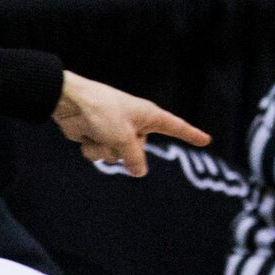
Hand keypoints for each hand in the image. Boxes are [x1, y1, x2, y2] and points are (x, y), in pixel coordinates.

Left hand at [53, 73, 209, 175]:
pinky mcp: (99, 136)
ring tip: (96, 133)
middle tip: (112, 135)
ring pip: (116, 157)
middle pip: (138, 153)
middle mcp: (134, 124)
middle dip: (122, 150)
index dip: (191, 135)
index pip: (176, 127)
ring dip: (104, 150)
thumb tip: (139, 172)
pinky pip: (100, 154)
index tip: (206, 140)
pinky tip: (85, 135)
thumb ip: (134, 158)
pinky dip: (92, 148)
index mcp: (148, 116)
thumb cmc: (101, 111)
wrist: (69, 102)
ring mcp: (116, 131)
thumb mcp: (123, 138)